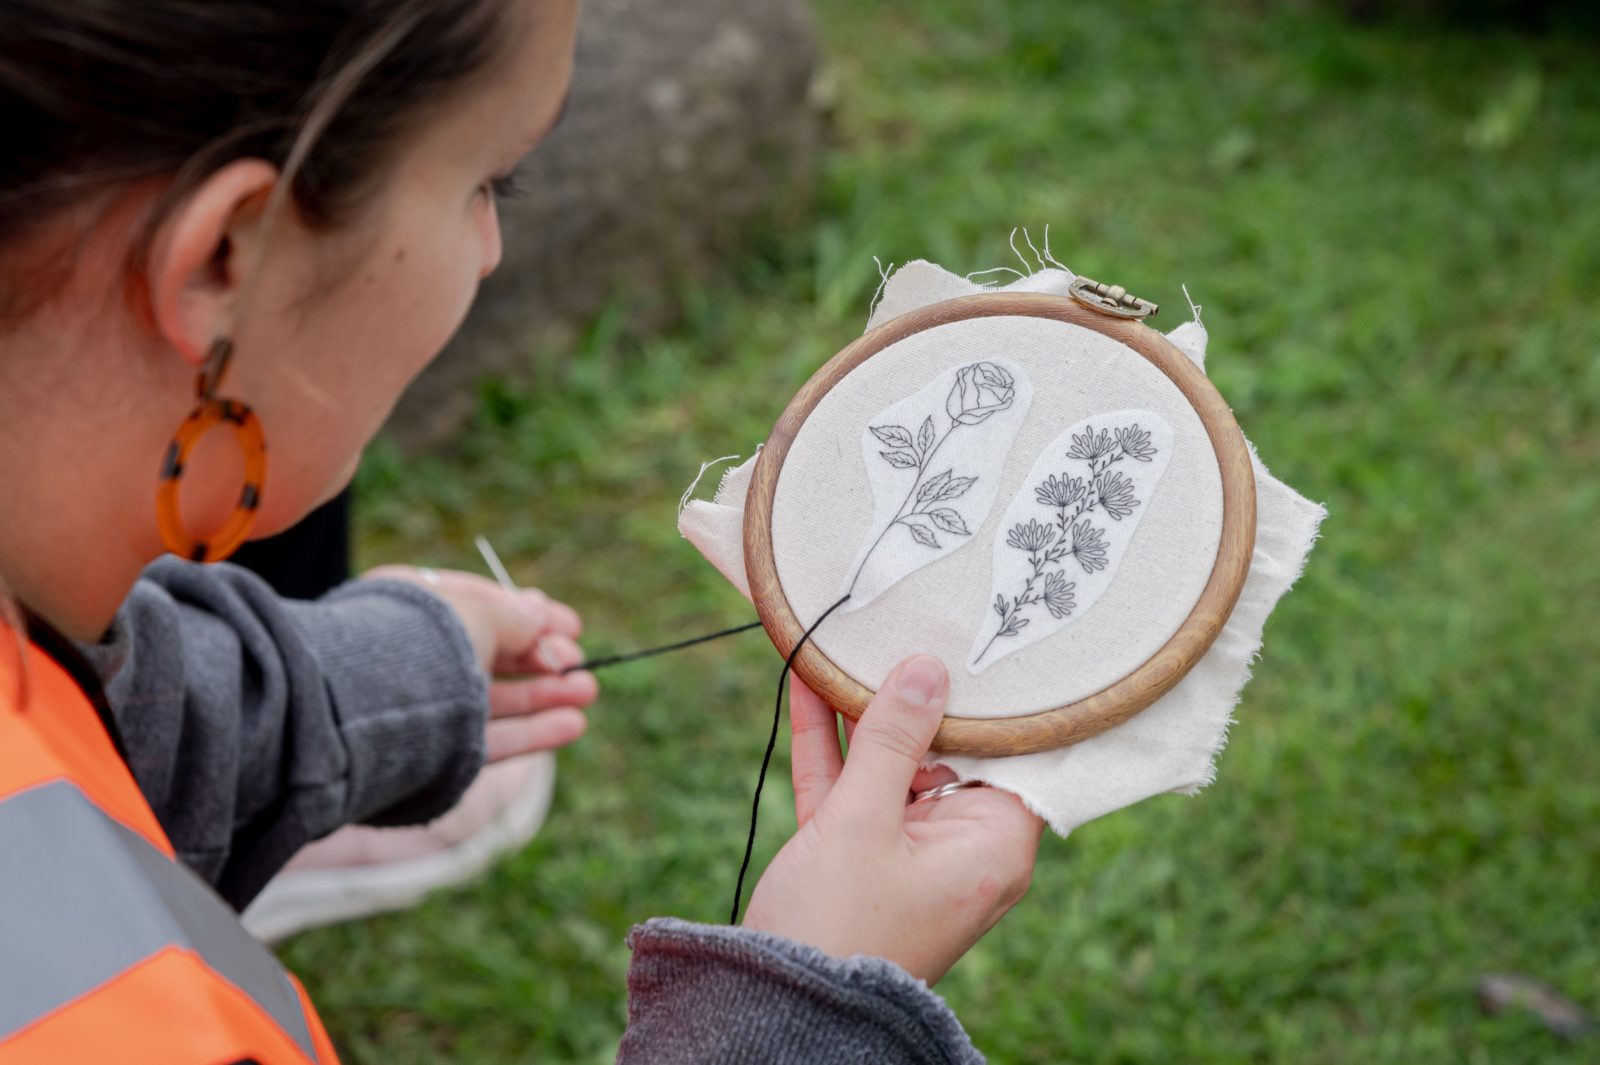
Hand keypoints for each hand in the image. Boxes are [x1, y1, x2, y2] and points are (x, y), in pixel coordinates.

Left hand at [363, 566, 596, 759]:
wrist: (371, 705)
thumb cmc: (422, 639)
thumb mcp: (480, 613)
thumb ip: (517, 617)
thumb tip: (540, 613)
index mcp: (413, 608)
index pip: (480, 608)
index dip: (529, 616)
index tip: (572, 626)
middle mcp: (416, 657)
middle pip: (491, 656)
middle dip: (542, 659)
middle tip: (579, 662)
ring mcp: (425, 707)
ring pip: (495, 699)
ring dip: (545, 695)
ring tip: (587, 692)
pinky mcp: (436, 754)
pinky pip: (491, 739)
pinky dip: (532, 731)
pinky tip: (572, 724)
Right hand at [741, 654, 1043, 985]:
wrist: (777, 1009)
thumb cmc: (837, 926)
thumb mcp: (863, 819)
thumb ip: (893, 739)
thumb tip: (927, 669)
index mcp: (993, 845)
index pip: (1014, 756)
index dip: (994, 700)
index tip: (983, 640)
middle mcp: (961, 847)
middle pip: (947, 752)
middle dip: (915, 695)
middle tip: (906, 619)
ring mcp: (908, 852)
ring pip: (891, 765)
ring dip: (861, 712)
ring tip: (849, 639)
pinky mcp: (860, 856)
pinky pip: (853, 787)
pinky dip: (832, 745)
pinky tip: (810, 683)